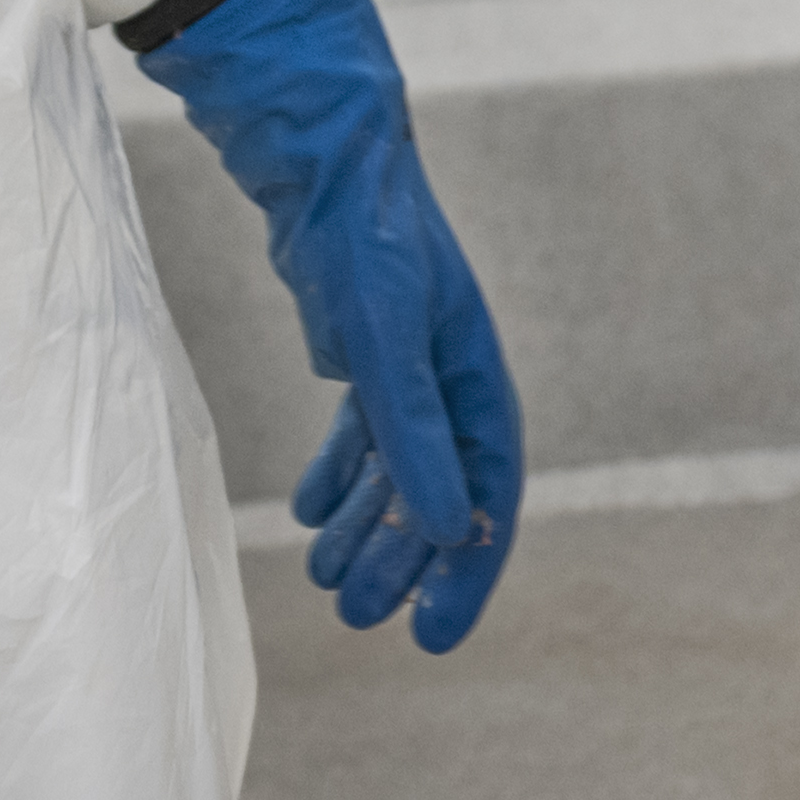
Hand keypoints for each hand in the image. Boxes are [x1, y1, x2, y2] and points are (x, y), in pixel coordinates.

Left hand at [140, 0, 522, 651]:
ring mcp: (409, 370)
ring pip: (395, 474)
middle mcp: (452, 382)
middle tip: (356, 616)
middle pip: (437, 497)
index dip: (466, 573)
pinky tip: (312, 513)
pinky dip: (341, 478)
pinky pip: (363, 438)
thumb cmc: (365, 240)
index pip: (487, 499)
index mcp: (478, 382)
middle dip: (401, 563)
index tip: (432, 636)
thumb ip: (413, 434)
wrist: (323, 163)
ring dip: (364, 530)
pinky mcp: (366, 355)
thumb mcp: (387, 340)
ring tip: (324, 581)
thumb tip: (446, 530)